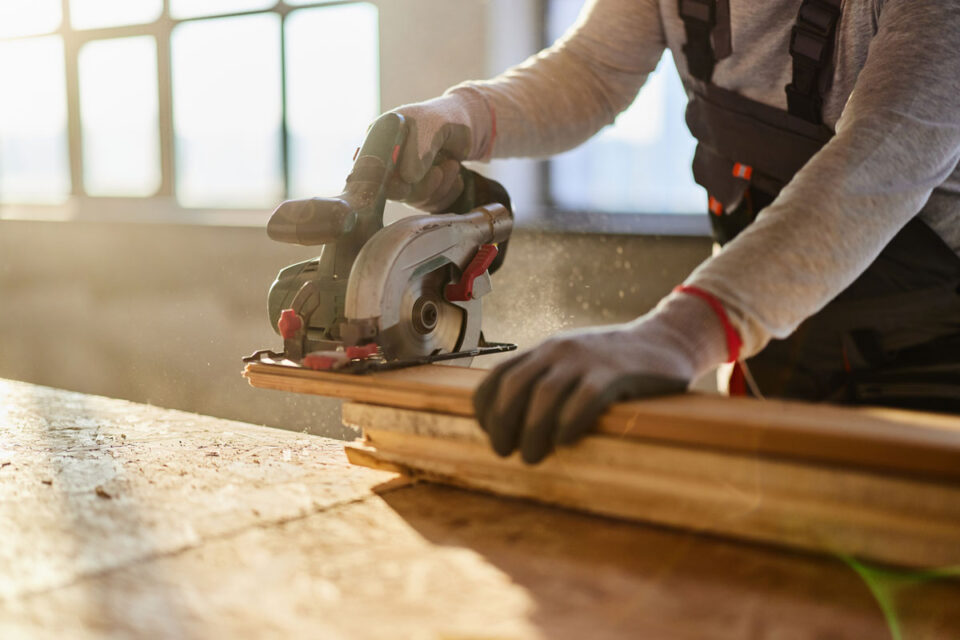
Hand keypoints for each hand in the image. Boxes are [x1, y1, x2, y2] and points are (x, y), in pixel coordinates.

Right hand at [385, 90, 493, 211]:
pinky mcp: (419, 191)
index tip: (407, 184)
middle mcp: (386, 162)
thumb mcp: (432, 126)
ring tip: (453, 165)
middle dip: (421, 186)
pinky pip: (430, 204)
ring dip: (439, 187)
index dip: (386, 182)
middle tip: (439, 172)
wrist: (465, 126)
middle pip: (393, 191)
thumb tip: (407, 178)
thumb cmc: (444, 119)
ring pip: (414, 199)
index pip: (370, 169)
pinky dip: (447, 194)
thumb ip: (419, 149)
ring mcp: (402, 179)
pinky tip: (456, 178)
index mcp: (379, 140)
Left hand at [472, 291, 730, 462]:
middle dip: (501, 423)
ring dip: (531, 431)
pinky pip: (584, 399)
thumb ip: (548, 380)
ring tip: (531, 457)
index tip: (488, 433)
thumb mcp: (574, 362)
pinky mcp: (616, 374)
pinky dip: (569, 423)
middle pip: (514, 387)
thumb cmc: (617, 362)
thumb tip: (515, 425)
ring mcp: (587, 361)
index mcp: (546, 350)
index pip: (498, 375)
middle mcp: (559, 351)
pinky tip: (566, 442)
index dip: (486, 407)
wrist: (669, 338)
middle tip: (504, 452)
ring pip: (544, 396)